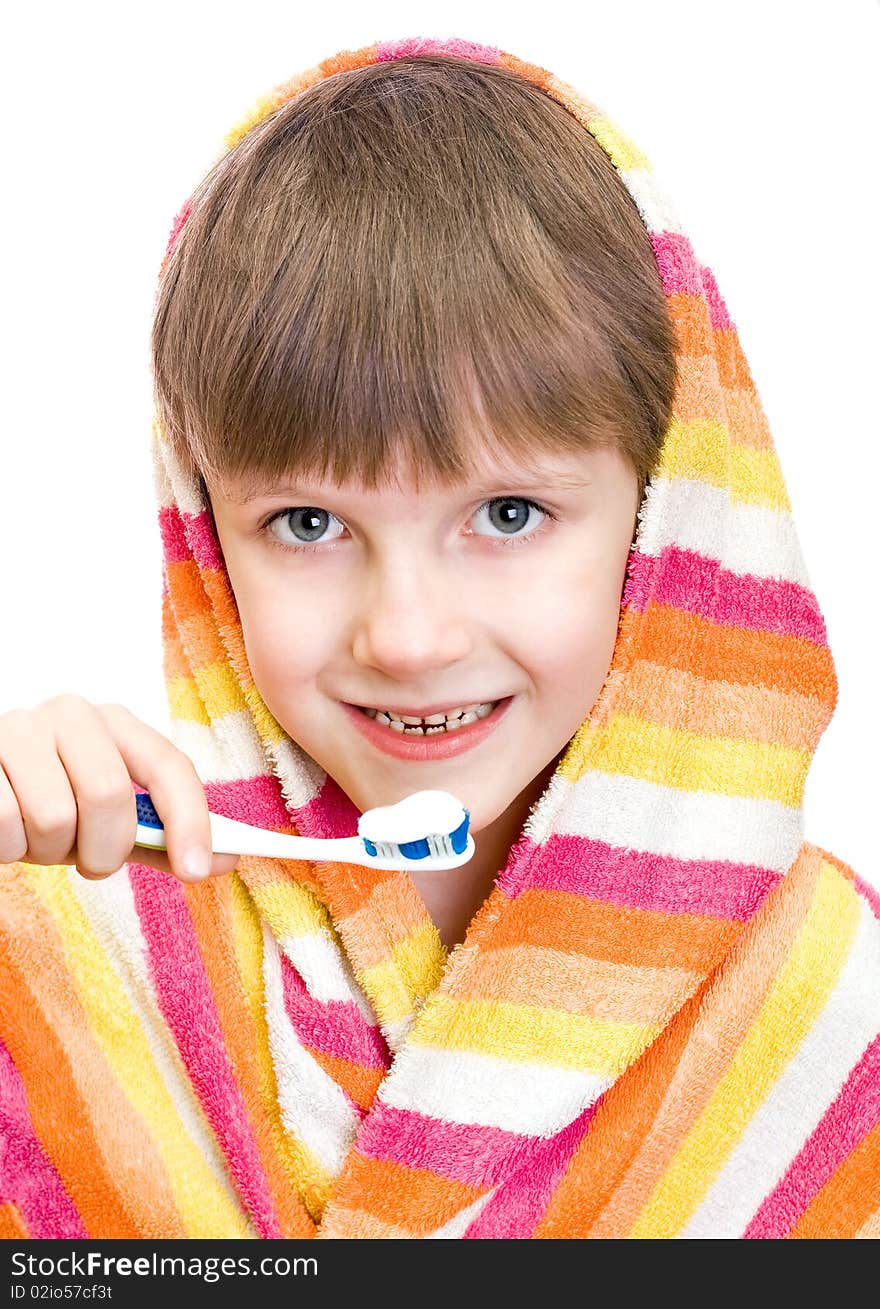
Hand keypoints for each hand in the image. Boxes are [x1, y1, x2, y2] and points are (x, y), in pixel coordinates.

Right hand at [0, 693, 239, 882]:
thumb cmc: (52, 801)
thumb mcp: (107, 818)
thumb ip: (160, 837)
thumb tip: (224, 861)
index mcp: (116, 723)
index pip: (167, 765)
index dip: (189, 820)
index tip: (197, 871)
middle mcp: (72, 714)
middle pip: (109, 794)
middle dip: (104, 849)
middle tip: (90, 861)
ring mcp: (21, 728)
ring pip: (54, 816)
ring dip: (48, 852)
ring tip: (39, 839)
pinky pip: (5, 823)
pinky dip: (10, 848)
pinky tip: (8, 833)